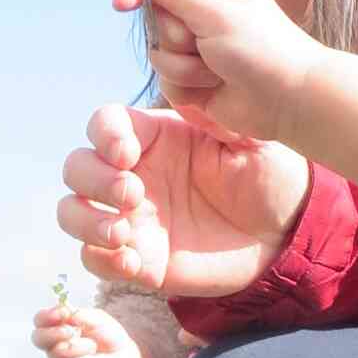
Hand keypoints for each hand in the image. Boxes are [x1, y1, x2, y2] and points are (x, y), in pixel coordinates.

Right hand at [35, 299, 149, 357]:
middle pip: (38, 338)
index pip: (40, 320)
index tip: (63, 313)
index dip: (47, 316)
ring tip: (92, 346)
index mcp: (57, 326)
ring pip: (56, 353)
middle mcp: (54, 345)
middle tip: (71, 331)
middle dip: (53, 333)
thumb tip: (68, 314)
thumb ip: (81, 315)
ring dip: (76, 347)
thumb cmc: (108, 336)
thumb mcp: (97, 319)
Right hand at [57, 102, 309, 301]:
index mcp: (155, 138)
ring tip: (123, 233)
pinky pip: (94, 259)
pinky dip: (102, 260)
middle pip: (78, 166)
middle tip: (133, 196)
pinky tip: (135, 263)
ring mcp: (133, 219)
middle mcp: (135, 175)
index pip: (104, 124)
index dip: (104, 136)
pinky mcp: (140, 259)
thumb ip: (216, 118)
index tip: (128, 153)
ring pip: (72, 212)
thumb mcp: (252, 140)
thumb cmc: (272, 179)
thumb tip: (182, 94)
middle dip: (93, 180)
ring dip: (85, 221)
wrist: (286, 235)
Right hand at [123, 0, 321, 141]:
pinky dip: (188, 88)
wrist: (291, 102)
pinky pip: (168, 82)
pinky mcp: (197, 80)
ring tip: (218, 70)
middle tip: (206, 44)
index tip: (122, 2)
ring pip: (159, 55)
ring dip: (185, 67)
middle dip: (176, 38)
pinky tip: (214, 88)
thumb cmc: (266, 51)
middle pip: (155, 20)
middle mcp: (204, 14)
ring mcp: (199, 49)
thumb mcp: (219, 15)